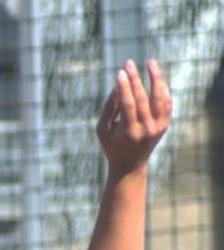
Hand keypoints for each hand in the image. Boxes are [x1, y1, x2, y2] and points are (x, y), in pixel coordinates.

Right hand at [97, 60, 170, 177]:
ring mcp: (158, 127)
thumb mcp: (103, 130)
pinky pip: (167, 102)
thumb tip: (118, 86)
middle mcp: (146, 129)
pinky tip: (157, 78)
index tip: (120, 72)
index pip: (128, 104)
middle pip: (142, 98)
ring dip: (155, 78)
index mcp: (129, 132)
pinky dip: (163, 89)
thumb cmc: (112, 145)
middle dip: (135, 79)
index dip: (124, 87)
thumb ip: (109, 108)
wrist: (130, 165)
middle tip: (128, 63)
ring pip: (159, 97)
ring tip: (150, 62)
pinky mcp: (165, 125)